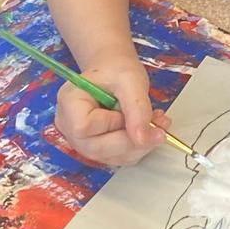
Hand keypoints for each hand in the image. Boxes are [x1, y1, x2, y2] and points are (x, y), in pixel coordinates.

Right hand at [54, 52, 168, 165]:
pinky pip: (118, 157)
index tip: (129, 109)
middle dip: (134, 141)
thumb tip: (143, 139)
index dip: (112, 123)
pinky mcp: (97, 148)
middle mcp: (69, 127)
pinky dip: (138, 146)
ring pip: (111, 157)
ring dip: (141, 145)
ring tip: (159, 123)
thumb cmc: (117, 71)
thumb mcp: (131, 81)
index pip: (85, 127)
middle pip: (97, 148)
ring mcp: (81, 141)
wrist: (114, 74)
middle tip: (161, 126)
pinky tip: (149, 129)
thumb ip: (137, 108)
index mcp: (69, 103)